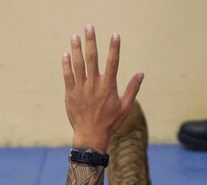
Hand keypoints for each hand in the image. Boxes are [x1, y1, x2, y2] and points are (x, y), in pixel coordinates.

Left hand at [62, 26, 143, 151]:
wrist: (90, 136)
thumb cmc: (110, 122)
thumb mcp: (125, 107)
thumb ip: (132, 89)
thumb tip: (141, 74)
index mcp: (108, 86)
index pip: (113, 62)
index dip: (114, 48)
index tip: (115, 35)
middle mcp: (94, 85)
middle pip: (92, 58)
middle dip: (91, 42)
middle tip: (89, 27)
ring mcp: (81, 89)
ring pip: (78, 65)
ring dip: (76, 49)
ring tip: (75, 36)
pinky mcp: (71, 94)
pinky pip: (68, 76)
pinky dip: (66, 65)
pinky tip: (66, 54)